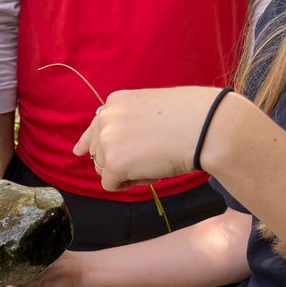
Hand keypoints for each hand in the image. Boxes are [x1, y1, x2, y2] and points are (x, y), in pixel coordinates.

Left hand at [73, 87, 223, 190]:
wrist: (206, 128)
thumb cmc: (192, 118)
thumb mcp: (153, 109)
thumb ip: (130, 122)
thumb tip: (117, 145)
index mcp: (116, 101)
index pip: (95, 125)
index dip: (88, 141)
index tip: (79, 151)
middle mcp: (106, 117)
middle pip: (98, 152)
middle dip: (118, 160)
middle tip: (148, 156)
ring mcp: (107, 140)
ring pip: (104, 170)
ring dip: (126, 173)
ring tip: (153, 160)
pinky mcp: (113, 163)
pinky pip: (111, 185)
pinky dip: (129, 184)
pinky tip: (150, 171)